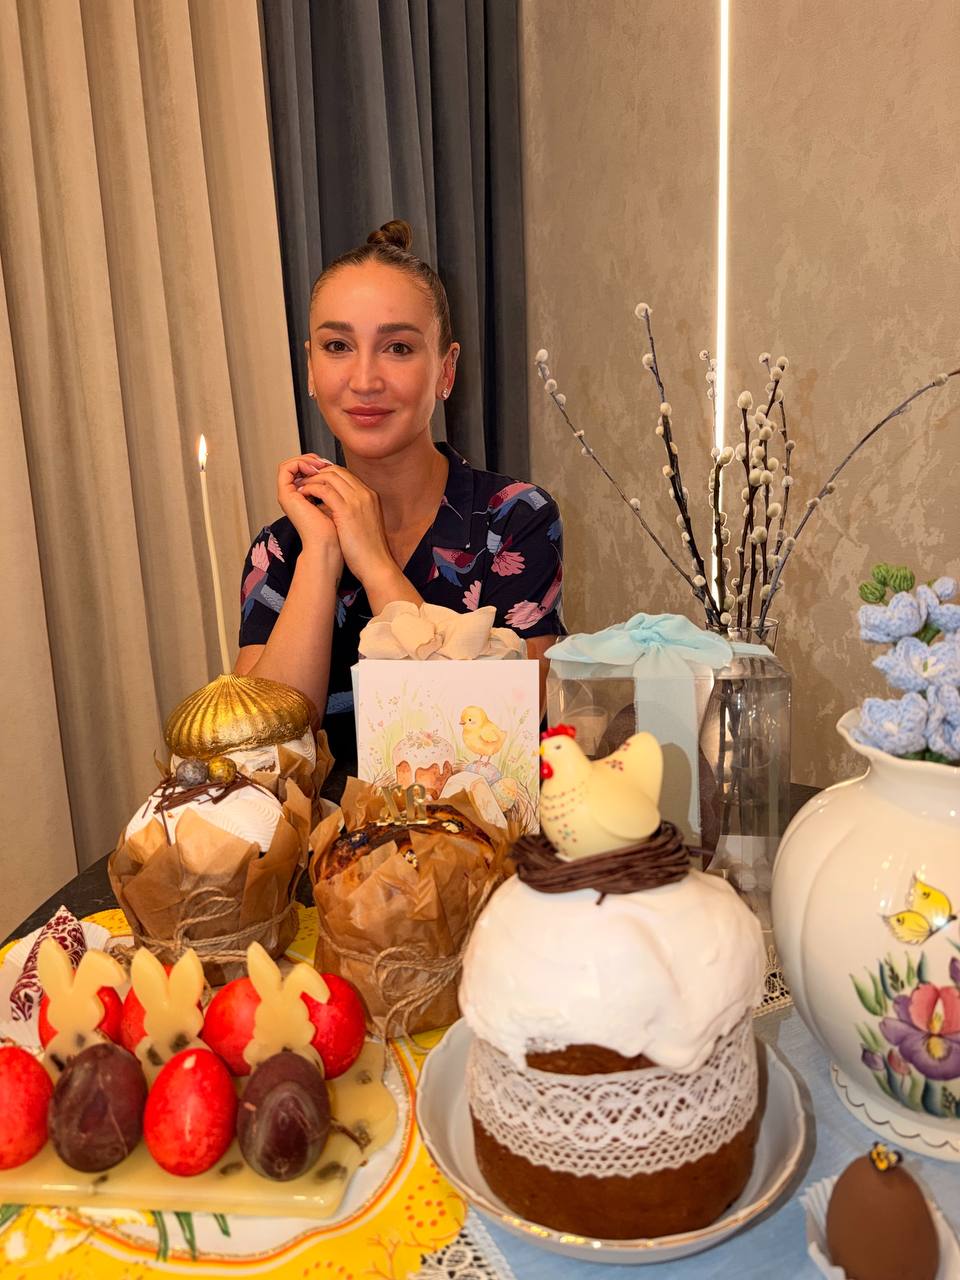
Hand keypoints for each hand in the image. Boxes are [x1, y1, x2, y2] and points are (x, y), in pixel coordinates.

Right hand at [276, 454, 342, 574]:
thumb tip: (341, 473)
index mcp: (306, 500)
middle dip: (312, 460)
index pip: (305, 473)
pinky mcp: (285, 495)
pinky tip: (314, 467)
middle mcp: (295, 497)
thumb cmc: (338, 533)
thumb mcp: (339, 505)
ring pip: (289, 465)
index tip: (332, 464)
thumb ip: (334, 490)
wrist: (330, 546)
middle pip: (296, 467)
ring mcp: (288, 496)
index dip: (317, 464)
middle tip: (325, 462)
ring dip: (306, 459)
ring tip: (321, 464)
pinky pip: (286, 469)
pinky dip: (300, 463)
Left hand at [293, 464, 394, 585]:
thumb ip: (351, 510)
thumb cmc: (368, 550)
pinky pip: (324, 490)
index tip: (314, 481)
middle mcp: (365, 494)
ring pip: (329, 476)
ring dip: (311, 479)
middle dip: (317, 473)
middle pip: (337, 471)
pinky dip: (310, 488)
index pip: (345, 474)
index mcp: (370, 496)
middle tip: (303, 480)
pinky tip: (302, 494)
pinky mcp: (347, 510)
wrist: (376, 564)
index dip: (327, 474)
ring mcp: (357, 500)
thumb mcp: (363, 523)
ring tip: (300, 486)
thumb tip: (330, 506)